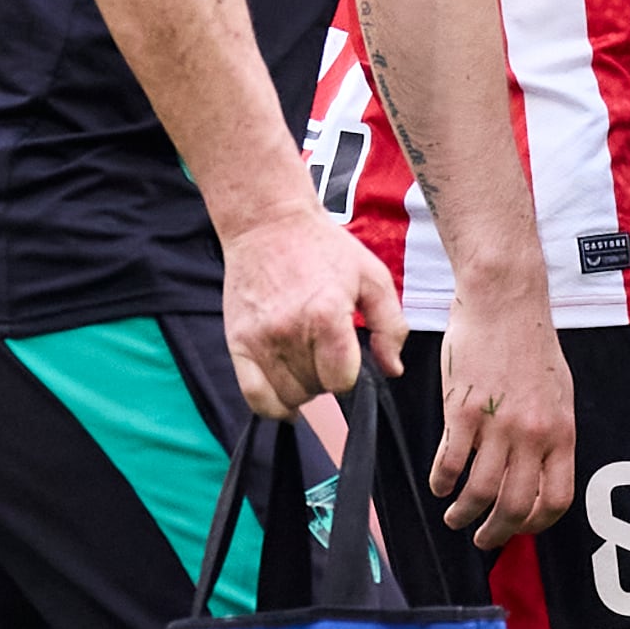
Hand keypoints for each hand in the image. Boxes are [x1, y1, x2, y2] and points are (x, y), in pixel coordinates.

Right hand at [223, 204, 404, 419]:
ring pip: (288, 396)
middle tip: (324, 350)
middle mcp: (289, 331)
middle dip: (326, 377)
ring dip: (302, 388)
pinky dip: (272, 405)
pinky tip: (285, 397)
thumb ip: (390, 327)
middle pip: (315, 389)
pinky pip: (254, 396)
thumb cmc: (324, 248)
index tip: (347, 355)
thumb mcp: (372, 277)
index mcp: (326, 315)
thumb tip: (392, 370)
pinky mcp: (237, 342)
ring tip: (305, 360)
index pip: (342, 379)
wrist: (267, 223)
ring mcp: (259, 339)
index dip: (349, 373)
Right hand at [428, 274, 576, 547]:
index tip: (521, 528)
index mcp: (561, 432)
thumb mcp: (558, 393)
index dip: (537, 524)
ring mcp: (496, 424)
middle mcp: (532, 434)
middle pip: (516, 506)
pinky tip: (439, 486)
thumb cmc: (531, 343)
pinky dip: (441, 483)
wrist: (505, 301)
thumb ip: (550, 435)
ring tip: (455, 518)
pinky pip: (450, 463)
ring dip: (464, 514)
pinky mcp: (462, 411)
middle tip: (483, 539)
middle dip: (497, 533)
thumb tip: (538, 473)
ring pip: (479, 492)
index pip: (555, 499)